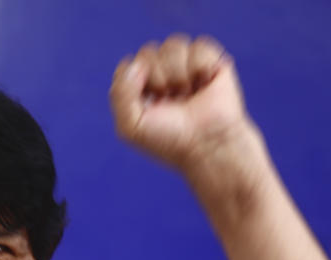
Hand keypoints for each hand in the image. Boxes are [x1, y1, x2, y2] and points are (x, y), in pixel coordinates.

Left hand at [109, 34, 252, 172]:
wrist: (207, 144)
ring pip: (173, 44)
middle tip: (170, 101)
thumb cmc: (170, 140)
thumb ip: (119, 94)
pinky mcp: (211, 61)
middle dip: (157, 78)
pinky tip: (205, 84)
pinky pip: (199, 45)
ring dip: (178, 73)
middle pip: (148, 52)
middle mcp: (162, 75)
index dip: (134, 82)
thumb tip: (136, 63)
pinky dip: (201, 66)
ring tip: (187, 94)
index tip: (147, 105)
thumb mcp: (130, 127)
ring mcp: (186, 67)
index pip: (128, 65)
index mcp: (140, 90)